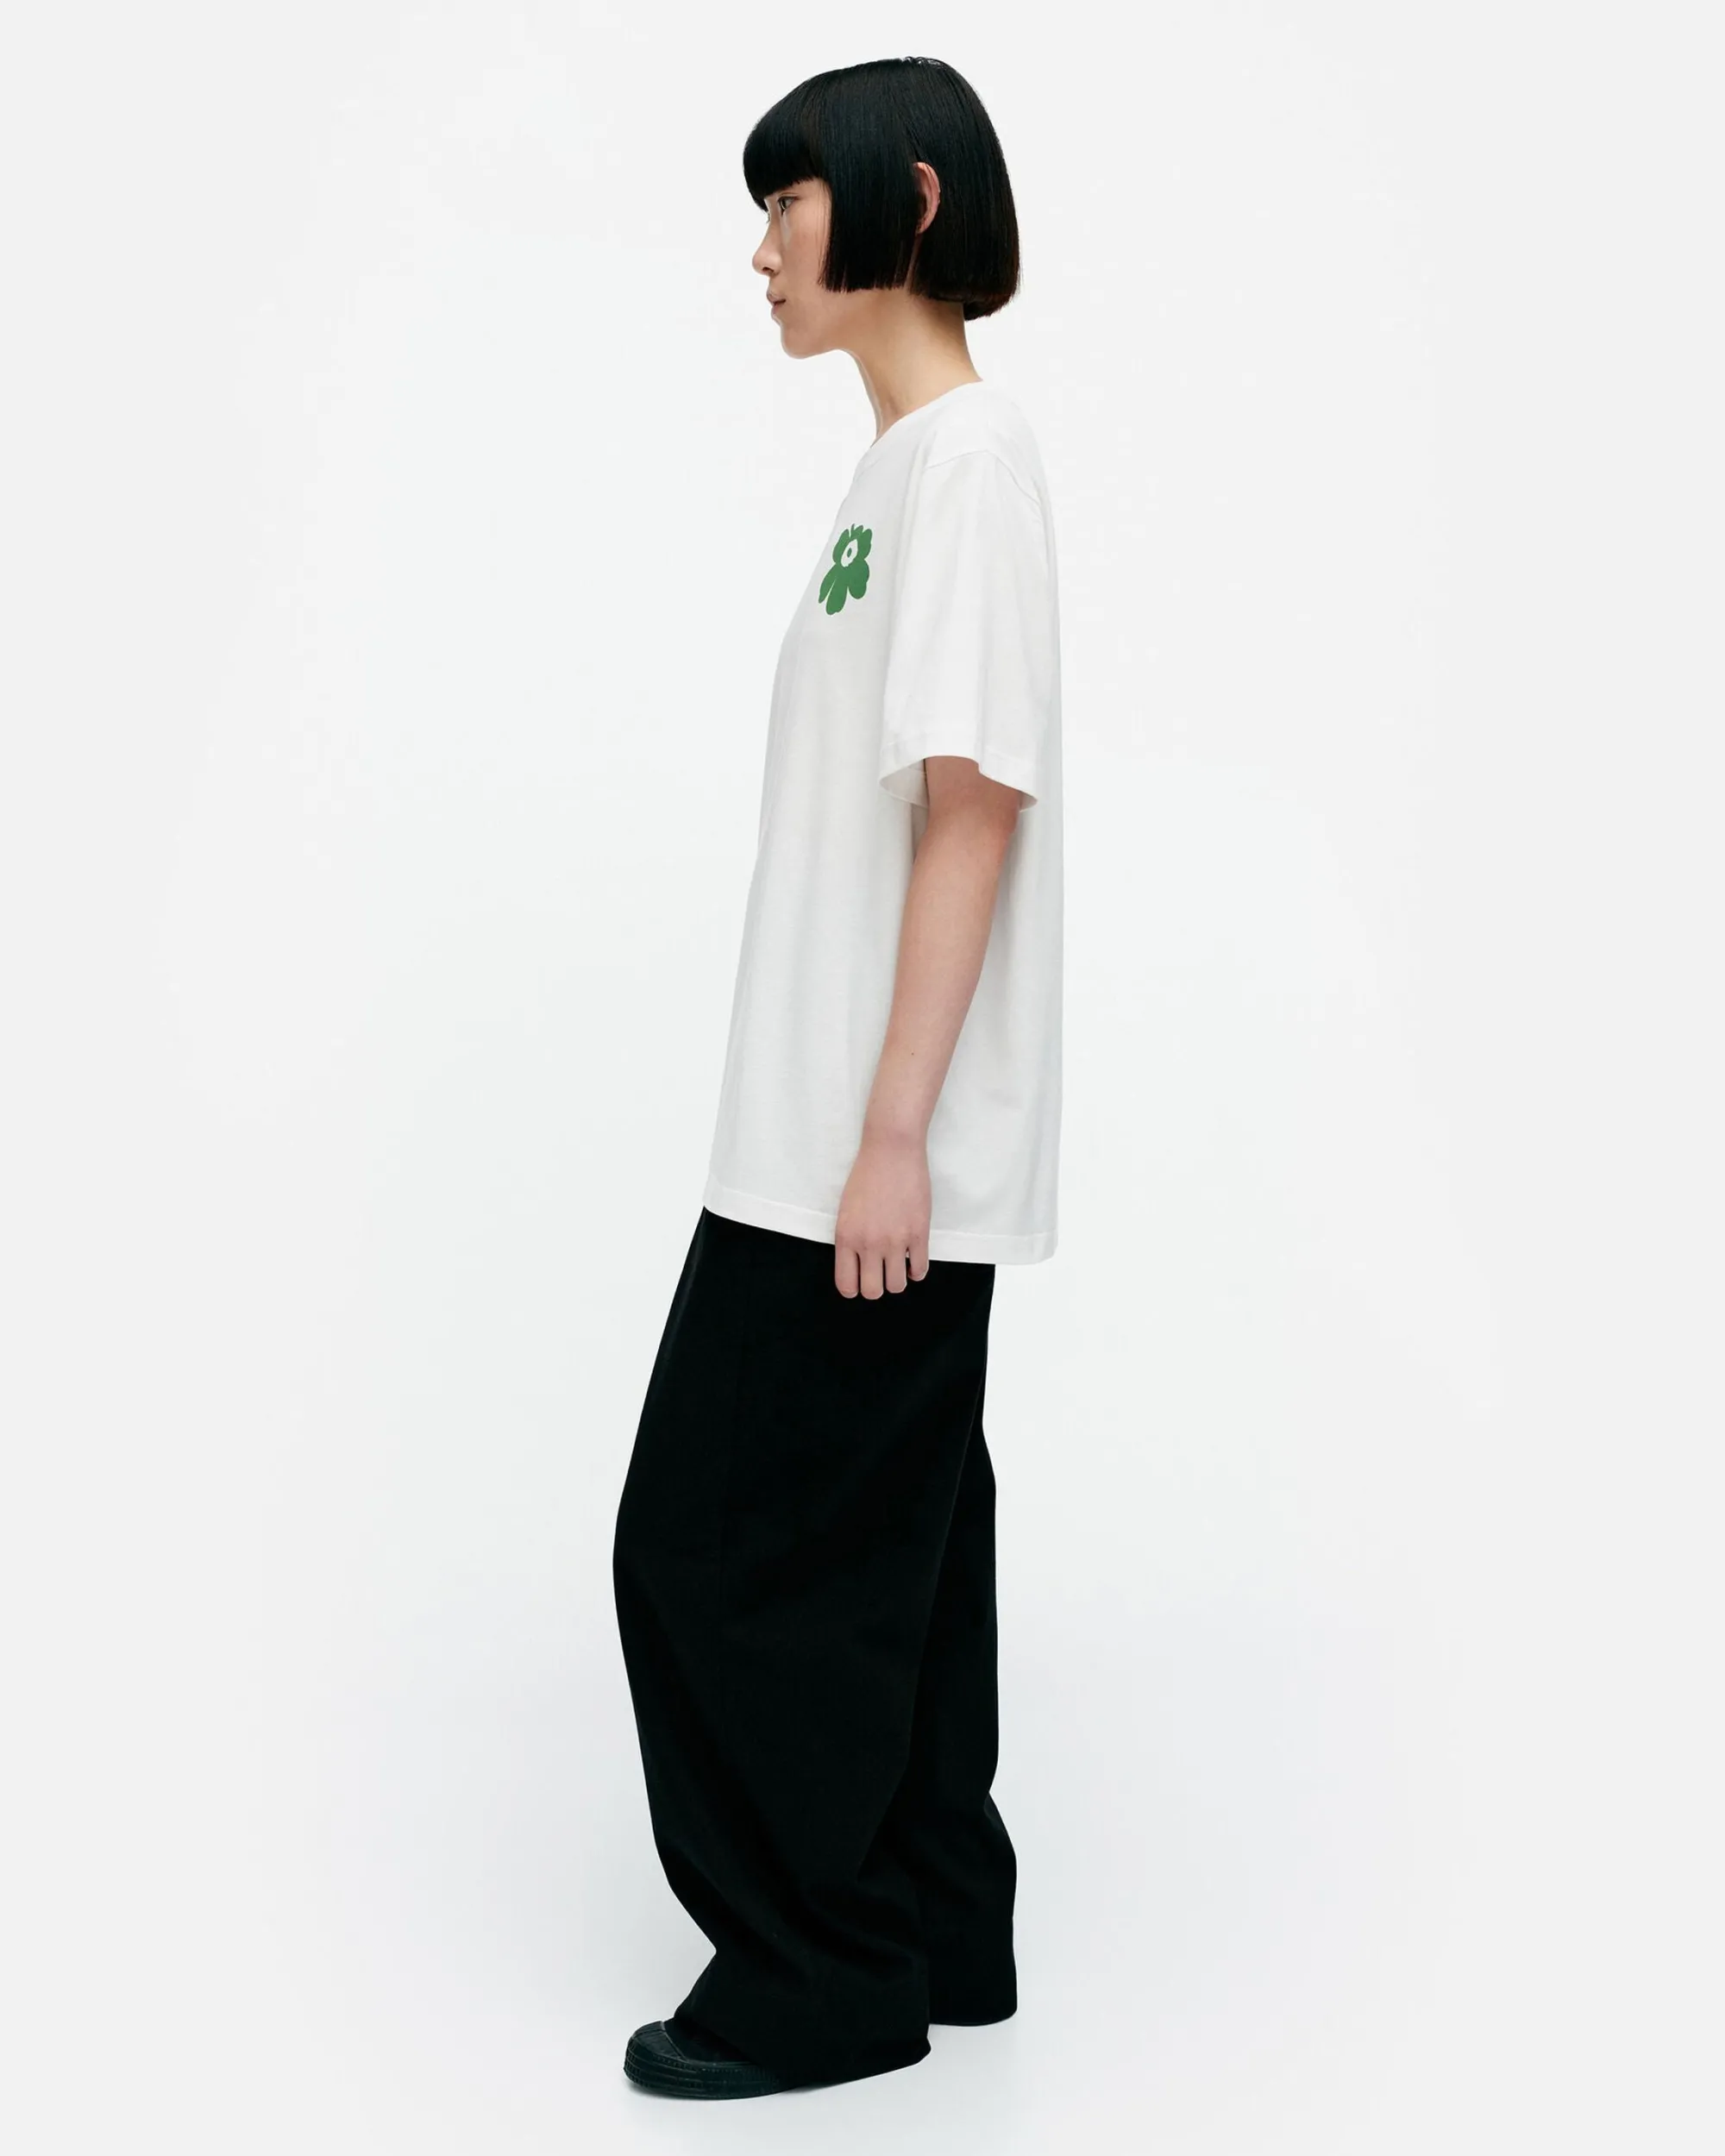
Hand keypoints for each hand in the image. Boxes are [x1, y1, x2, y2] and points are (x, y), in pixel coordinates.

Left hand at [834, 1128, 931, 1297]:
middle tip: (881, 1273)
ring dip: (898, 1279)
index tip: (861, 1280)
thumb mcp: (846, 1210)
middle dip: (877, 1286)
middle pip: (873, 1291)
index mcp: (846, 1237)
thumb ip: (850, 1239)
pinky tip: (913, 1259)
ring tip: (898, 1265)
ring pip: (897, 1285)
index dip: (855, 1288)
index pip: (846, 1284)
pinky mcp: (918, 1233)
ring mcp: (895, 1240)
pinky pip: (920, 1270)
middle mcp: (868, 1243)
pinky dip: (917, 1270)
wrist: (891, 1151)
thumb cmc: (866, 1175)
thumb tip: (858, 1264)